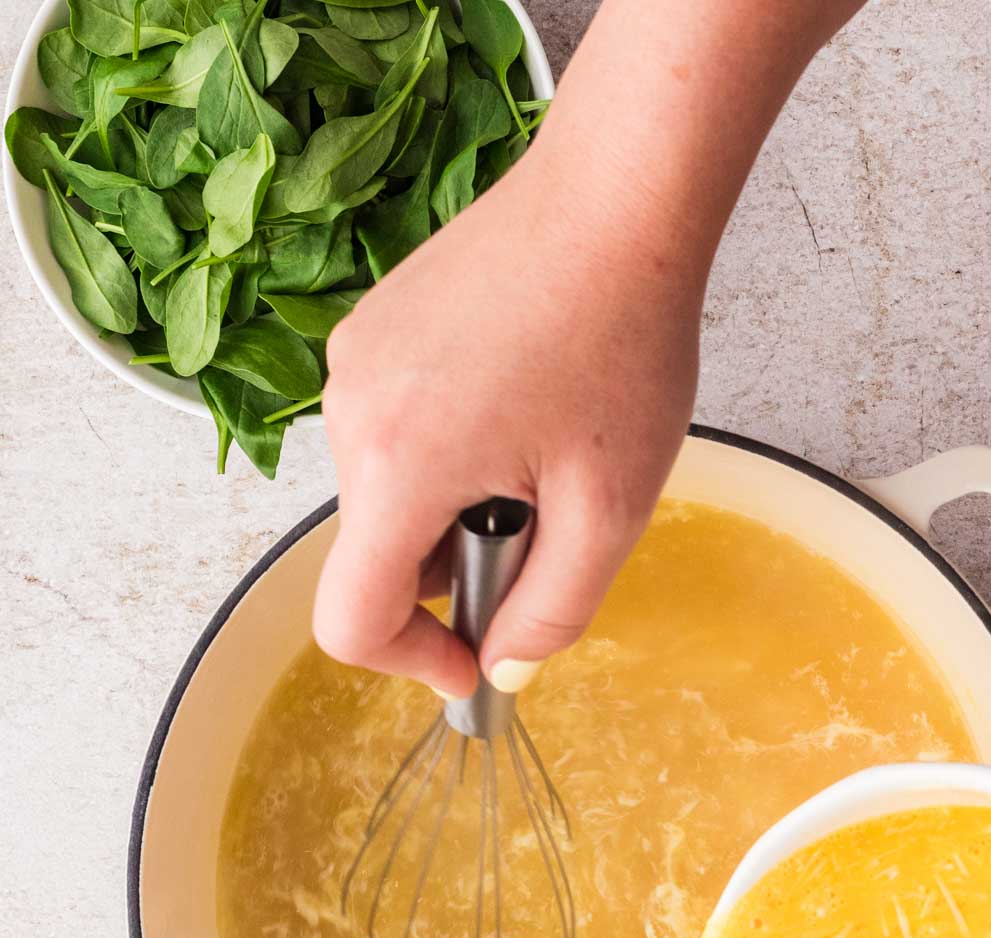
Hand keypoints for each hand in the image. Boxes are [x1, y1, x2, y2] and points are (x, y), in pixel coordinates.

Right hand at [313, 141, 701, 697]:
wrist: (617, 197)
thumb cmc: (622, 339)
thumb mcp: (610, 510)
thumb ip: (552, 614)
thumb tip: (503, 669)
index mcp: (397, 467)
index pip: (349, 622)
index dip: (413, 661)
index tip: (476, 655)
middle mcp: (349, 415)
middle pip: (377, 556)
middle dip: (457, 565)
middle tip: (549, 513)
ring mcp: (352, 366)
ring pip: (390, 497)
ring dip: (458, 505)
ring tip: (540, 447)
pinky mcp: (370, 333)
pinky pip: (394, 436)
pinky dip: (449, 453)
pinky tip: (519, 404)